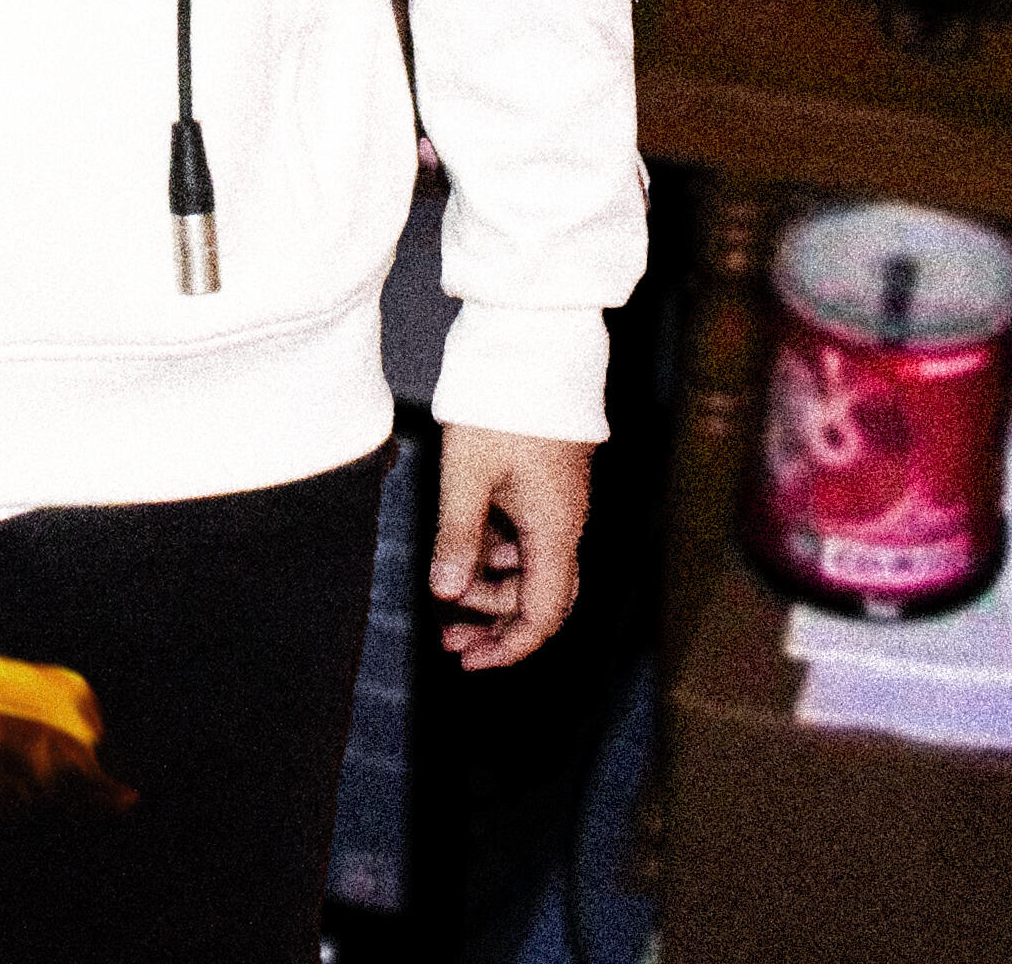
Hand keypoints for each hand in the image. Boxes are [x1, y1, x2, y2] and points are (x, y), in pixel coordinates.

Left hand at [430, 425, 590, 670]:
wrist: (535, 348)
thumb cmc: (502, 406)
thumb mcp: (468, 472)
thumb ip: (458, 536)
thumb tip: (447, 592)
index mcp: (554, 530)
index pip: (544, 615)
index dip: (510, 647)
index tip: (470, 663)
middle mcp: (565, 524)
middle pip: (540, 597)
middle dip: (495, 623)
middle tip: (448, 636)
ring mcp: (558, 503)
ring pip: (531, 566)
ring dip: (492, 586)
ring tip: (446, 591)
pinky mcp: (546, 483)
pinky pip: (525, 536)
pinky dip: (495, 551)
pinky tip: (462, 543)